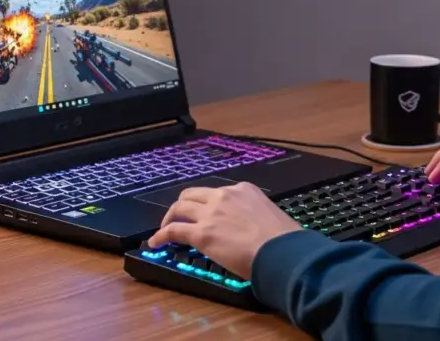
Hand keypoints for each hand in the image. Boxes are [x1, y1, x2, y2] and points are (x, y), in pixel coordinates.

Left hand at [147, 182, 303, 278]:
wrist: (281, 250)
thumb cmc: (284, 238)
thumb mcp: (270, 214)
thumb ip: (255, 215)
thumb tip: (253, 229)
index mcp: (244, 189)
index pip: (217, 193)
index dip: (207, 203)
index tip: (206, 213)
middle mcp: (224, 196)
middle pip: (192, 194)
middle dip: (183, 205)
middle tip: (180, 217)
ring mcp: (211, 213)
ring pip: (179, 208)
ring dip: (170, 217)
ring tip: (165, 228)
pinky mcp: (201, 233)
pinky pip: (173, 230)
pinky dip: (161, 236)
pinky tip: (156, 243)